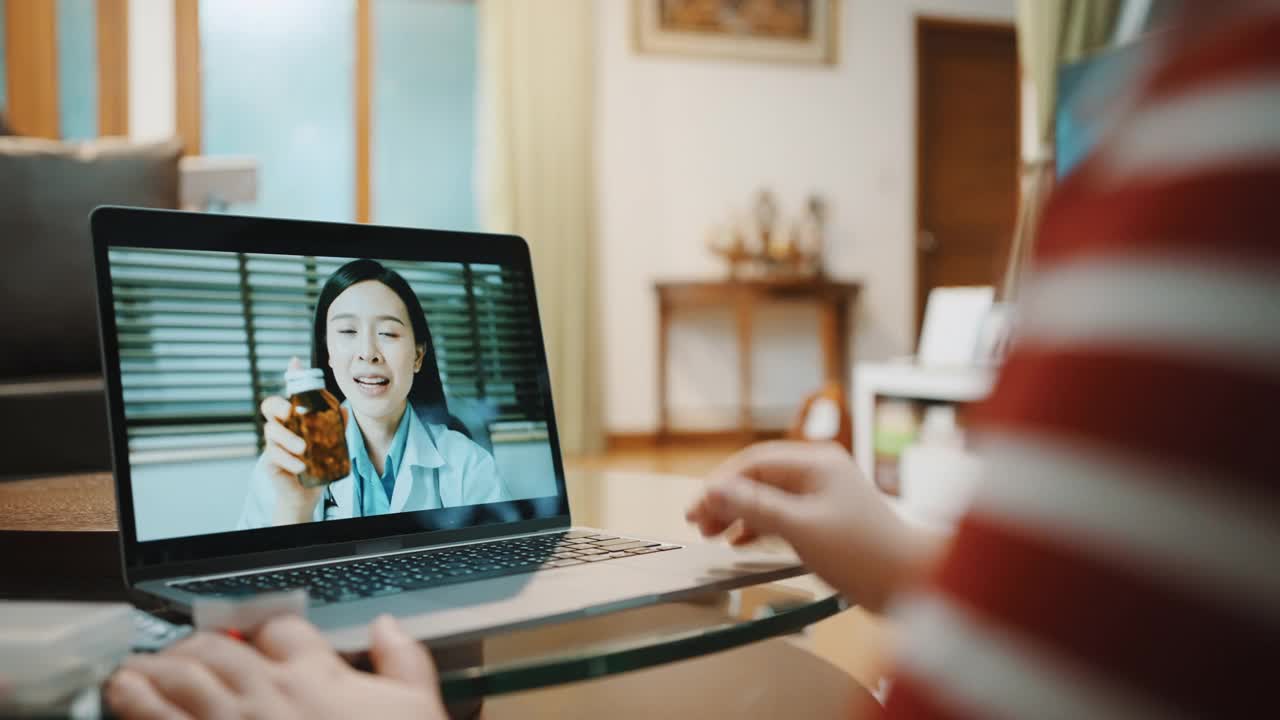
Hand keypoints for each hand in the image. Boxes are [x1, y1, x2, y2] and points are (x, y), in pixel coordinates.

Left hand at [105, 614, 447, 719]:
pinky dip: (133, 703)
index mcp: (318, 675)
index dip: (263, 627)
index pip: (281, 629)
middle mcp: (269, 692)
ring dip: (153, 667)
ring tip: (137, 668)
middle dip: (195, 644)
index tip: (255, 636)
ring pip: (178, 677)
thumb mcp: (417, 708)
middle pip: (218, 647)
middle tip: (182, 651)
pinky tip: (122, 696)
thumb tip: (388, 627)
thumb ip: (403, 662)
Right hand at [254, 359, 345, 524]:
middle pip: (269, 406)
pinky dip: (288, 459)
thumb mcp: (332, 442)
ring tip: (303, 449)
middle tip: (292, 414)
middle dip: (279, 407)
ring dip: (287, 438)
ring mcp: (273, 443)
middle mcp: (281, 426)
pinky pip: (273, 455)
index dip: (291, 377)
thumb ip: (336, 426)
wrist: (308, 492)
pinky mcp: (271, 461)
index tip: (296, 362)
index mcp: (294, 417)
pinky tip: (300, 465)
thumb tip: (344, 409)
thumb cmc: (318, 462)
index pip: (289, 393)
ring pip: (270, 431)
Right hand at [686, 441, 941, 610]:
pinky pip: (783, 514)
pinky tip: (741, 540)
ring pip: (769, 496)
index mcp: (817, 463)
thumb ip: (755, 508)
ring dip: (740, 513)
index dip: (720, 484)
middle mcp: (821, 472)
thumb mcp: (801, 528)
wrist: (913, 583)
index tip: (695, 509)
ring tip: (713, 534)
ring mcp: (825, 495)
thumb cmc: (864, 553)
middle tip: (697, 523)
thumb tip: (713, 491)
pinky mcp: (828, 520)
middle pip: (759, 477)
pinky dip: (759, 525)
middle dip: (726, 498)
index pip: (754, 463)